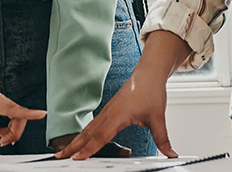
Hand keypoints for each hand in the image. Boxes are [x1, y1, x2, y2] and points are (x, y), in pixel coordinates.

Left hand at [0, 51, 46, 149]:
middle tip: (2, 142)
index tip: (41, 114)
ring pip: (16, 114)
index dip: (28, 112)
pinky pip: (10, 111)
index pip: (12, 108)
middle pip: (18, 116)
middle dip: (16, 132)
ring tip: (0, 137)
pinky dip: (9, 123)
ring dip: (12, 129)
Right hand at [56, 73, 174, 160]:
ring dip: (75, 140)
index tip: (76, 158)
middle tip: (60, 157)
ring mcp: (106, 111)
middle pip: (87, 133)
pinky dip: (83, 134)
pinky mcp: (108, 110)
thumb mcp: (158, 118)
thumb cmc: (151, 91)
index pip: (101, 136)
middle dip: (73, 146)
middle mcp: (108, 113)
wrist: (148, 74)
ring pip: (87, 128)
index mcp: (118, 115)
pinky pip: (92, 124)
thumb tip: (171, 155)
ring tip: (64, 151)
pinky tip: (79, 140)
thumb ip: (162, 139)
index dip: (88, 149)